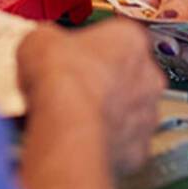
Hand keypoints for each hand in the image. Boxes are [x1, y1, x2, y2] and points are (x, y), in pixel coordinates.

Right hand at [17, 19, 165, 173]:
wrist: (67, 127)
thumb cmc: (61, 80)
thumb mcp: (39, 41)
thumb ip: (49, 41)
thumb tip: (42, 45)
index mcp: (130, 40)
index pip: (116, 38)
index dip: (90, 49)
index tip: (70, 56)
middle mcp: (148, 77)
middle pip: (127, 75)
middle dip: (103, 82)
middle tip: (71, 89)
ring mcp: (147, 116)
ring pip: (128, 113)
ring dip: (107, 115)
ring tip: (71, 120)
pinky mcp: (139, 150)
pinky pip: (122, 144)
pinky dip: (105, 145)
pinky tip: (80, 143)